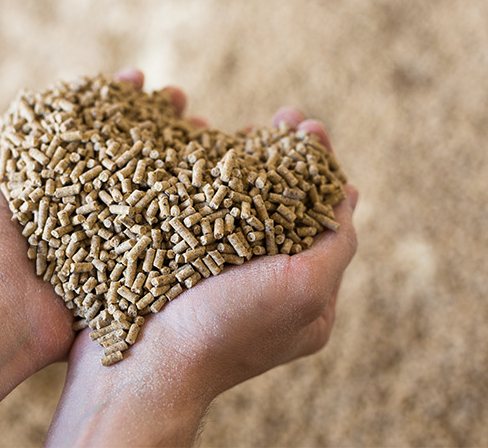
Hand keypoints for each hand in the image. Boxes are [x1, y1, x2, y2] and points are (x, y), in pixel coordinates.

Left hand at [0, 69, 191, 368]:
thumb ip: (26, 125)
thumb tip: (71, 88)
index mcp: (65, 181)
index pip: (108, 135)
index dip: (133, 110)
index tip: (156, 89)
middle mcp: (94, 210)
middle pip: (143, 164)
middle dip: (172, 138)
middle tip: (195, 120)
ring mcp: (115, 244)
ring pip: (163, 201)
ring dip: (192, 174)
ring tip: (220, 149)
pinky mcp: (131, 279)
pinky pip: (169, 249)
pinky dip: (198, 226)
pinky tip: (223, 202)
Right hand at [46, 88, 359, 445]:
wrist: (138, 368)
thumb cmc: (223, 331)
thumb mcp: (303, 289)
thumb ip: (337, 244)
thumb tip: (348, 195)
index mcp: (303, 295)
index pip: (322, 216)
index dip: (317, 166)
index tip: (305, 125)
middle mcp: (262, 284)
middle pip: (279, 204)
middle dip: (276, 156)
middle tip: (268, 120)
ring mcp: (215, 276)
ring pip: (232, 204)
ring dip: (231, 160)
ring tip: (220, 126)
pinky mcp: (172, 267)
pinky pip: (189, 213)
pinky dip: (191, 180)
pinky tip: (183, 149)